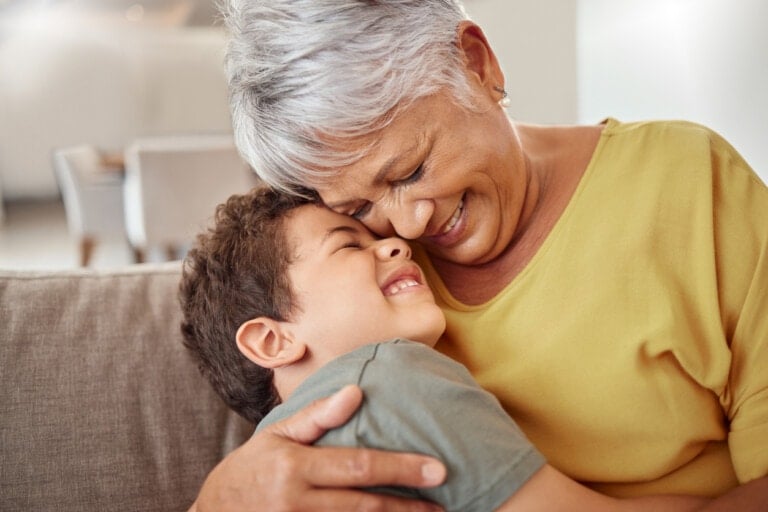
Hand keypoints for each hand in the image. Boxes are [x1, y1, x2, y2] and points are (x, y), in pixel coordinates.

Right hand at [192, 385, 446, 511]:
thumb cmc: (250, 470)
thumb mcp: (276, 435)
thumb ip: (316, 416)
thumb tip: (356, 392)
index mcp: (296, 467)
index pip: (358, 467)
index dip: (400, 468)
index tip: (436, 469)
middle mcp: (299, 502)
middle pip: (364, 505)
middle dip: (409, 506)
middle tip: (444, 505)